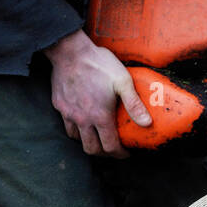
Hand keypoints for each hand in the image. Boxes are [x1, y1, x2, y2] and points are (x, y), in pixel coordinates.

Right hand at [43, 29, 150, 157]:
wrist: (70, 51)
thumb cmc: (99, 64)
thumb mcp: (123, 81)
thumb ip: (134, 104)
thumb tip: (147, 123)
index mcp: (99, 116)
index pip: (110, 147)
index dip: (120, 154)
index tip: (126, 153)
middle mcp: (82, 119)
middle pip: (92, 149)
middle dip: (105, 154)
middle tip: (114, 149)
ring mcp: (69, 114)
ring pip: (77, 139)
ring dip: (89, 143)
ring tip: (99, 137)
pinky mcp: (59, 106)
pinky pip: (67, 125)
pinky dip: (76, 130)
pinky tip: (83, 123)